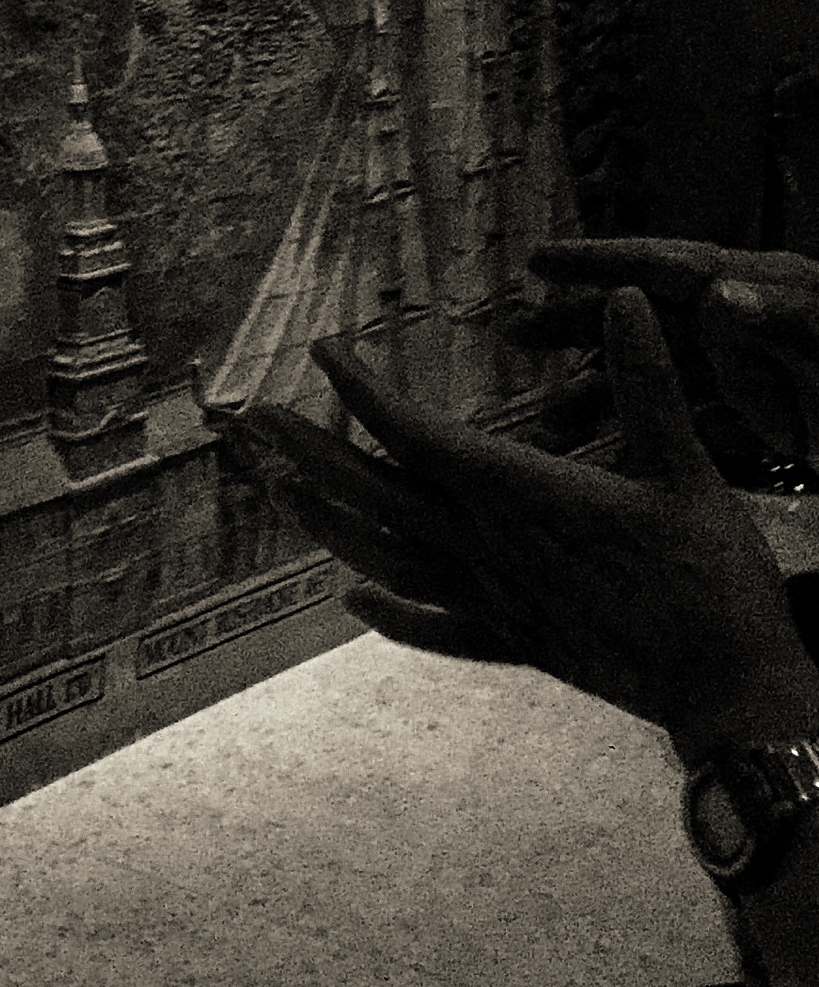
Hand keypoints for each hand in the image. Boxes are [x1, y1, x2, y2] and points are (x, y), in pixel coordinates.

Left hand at [229, 299, 818, 742]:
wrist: (732, 687)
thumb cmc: (713, 577)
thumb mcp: (687, 467)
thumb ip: (648, 381)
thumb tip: (629, 298)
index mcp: (523, 497)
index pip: (419, 434)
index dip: (364, 392)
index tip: (323, 352)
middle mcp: (489, 549)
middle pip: (379, 493)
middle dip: (314, 451)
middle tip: (254, 418)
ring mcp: (494, 602)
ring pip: (388, 558)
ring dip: (330, 522)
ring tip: (284, 490)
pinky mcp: (515, 643)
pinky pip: (435, 629)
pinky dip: (390, 613)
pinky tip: (354, 600)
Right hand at [541, 239, 818, 476]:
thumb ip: (780, 314)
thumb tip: (718, 295)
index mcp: (757, 289)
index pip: (667, 267)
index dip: (601, 262)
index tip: (537, 263)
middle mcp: (742, 324)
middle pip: (646, 316)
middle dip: (579, 324)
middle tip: (516, 335)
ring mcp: (749, 369)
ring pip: (659, 375)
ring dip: (605, 394)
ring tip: (551, 420)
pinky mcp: (762, 415)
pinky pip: (691, 420)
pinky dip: (651, 435)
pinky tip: (612, 452)